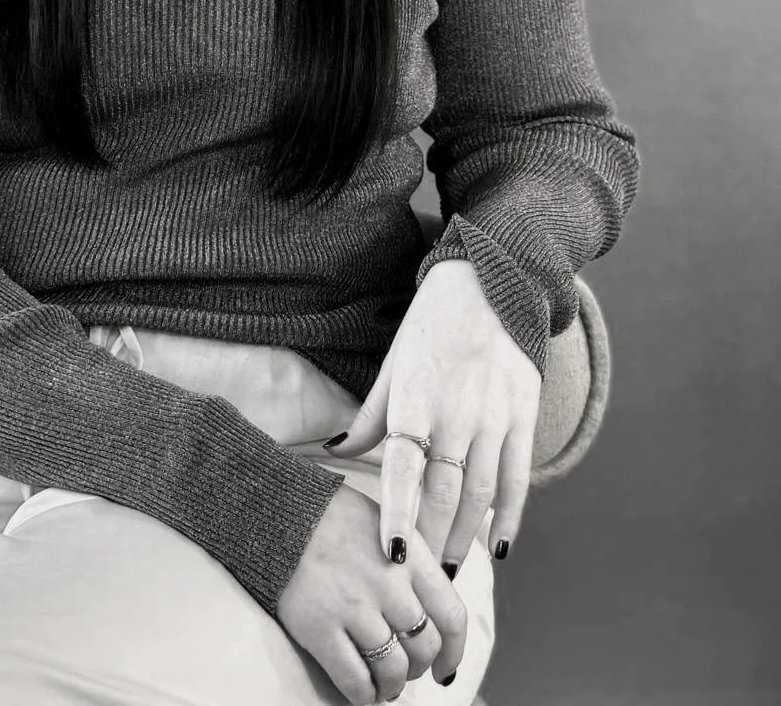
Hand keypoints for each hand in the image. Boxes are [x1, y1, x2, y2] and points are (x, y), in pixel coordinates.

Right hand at [276, 483, 464, 704]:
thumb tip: (427, 607)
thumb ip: (409, 561)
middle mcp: (389, 583)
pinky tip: (360, 692)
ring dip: (391, 686)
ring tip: (382, 686)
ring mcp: (355, 607)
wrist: (277, 508)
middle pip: (424, 647)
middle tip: (404, 671)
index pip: (451, 615)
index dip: (454, 651)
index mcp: (409, 553)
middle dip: (418, 668)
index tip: (445, 667)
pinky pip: (354, 678)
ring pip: (392, 668)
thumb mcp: (384, 522)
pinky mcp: (320, 627)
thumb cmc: (331, 514)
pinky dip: (362, 694)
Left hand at [326, 259, 541, 571]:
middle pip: (444, 493)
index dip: (397, 514)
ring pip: (481, 493)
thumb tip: (337, 451)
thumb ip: (370, 416)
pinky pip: (518, 477)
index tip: (393, 556)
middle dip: (431, 540)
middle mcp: (457, 412)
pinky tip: (498, 545)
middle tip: (420, 579)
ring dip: (465, 537)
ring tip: (451, 568)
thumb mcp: (393, 364)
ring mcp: (495, 416)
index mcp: (416, 398)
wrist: (491, 283)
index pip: (402, 468)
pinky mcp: (523, 416)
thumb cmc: (431, 325)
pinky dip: (509, 516)